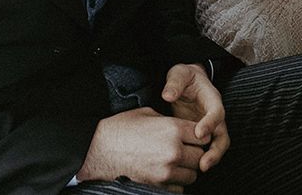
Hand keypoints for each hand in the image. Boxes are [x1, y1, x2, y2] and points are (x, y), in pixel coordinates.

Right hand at [76, 107, 205, 189]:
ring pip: (193, 174)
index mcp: (173, 129)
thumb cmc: (120, 129)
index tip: (193, 137)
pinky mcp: (158, 186)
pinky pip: (179, 188)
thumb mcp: (148, 114)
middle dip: (194, 153)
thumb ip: (169, 121)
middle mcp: (173, 150)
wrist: (98, 150)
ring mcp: (166, 171)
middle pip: (200, 156)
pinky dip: (176, 183)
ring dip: (187, 169)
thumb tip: (181, 129)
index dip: (199, 135)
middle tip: (184, 150)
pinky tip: (165, 174)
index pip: (202, 135)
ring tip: (174, 162)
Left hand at [162, 63, 229, 171]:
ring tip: (200, 169)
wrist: (186, 80)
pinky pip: (206, 148)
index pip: (217, 112)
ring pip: (217, 145)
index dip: (210, 123)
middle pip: (223, 135)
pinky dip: (202, 158)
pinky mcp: (201, 134)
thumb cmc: (184, 76)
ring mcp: (209, 126)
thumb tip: (167, 95)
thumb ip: (174, 83)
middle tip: (203, 163)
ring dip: (211, 158)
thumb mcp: (179, 73)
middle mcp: (214, 115)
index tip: (199, 133)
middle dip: (216, 151)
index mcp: (212, 98)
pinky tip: (190, 166)